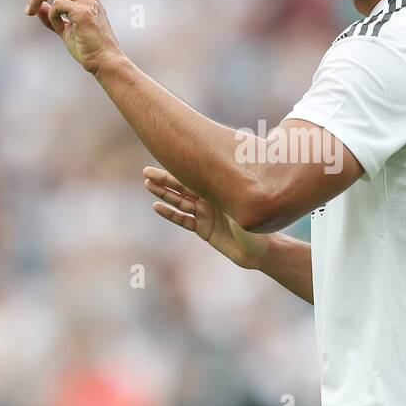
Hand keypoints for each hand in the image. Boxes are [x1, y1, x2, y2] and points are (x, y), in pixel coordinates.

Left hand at [24, 0, 122, 74]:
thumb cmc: (87, 48)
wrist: (104, 61)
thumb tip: (35, 8)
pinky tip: (59, 28)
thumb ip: (50, 17)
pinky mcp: (83, 12)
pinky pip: (55, 6)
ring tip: (30, 13)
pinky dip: (50, 17)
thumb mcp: (64, 30)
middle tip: (28, 10)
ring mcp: (87, 2)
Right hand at [143, 166, 270, 269]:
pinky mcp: (203, 229)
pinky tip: (157, 207)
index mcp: (222, 189)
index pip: (198, 174)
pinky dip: (171, 214)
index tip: (166, 154)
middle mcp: (212, 199)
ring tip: (147, 185)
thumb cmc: (259, 225)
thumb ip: (239, 187)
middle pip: (184, 186)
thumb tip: (248, 156)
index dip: (181, 166)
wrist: (260, 251)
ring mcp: (206, 214)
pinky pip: (183, 220)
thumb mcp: (248, 205)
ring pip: (180, 202)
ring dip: (164, 194)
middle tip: (146, 171)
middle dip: (165, 179)